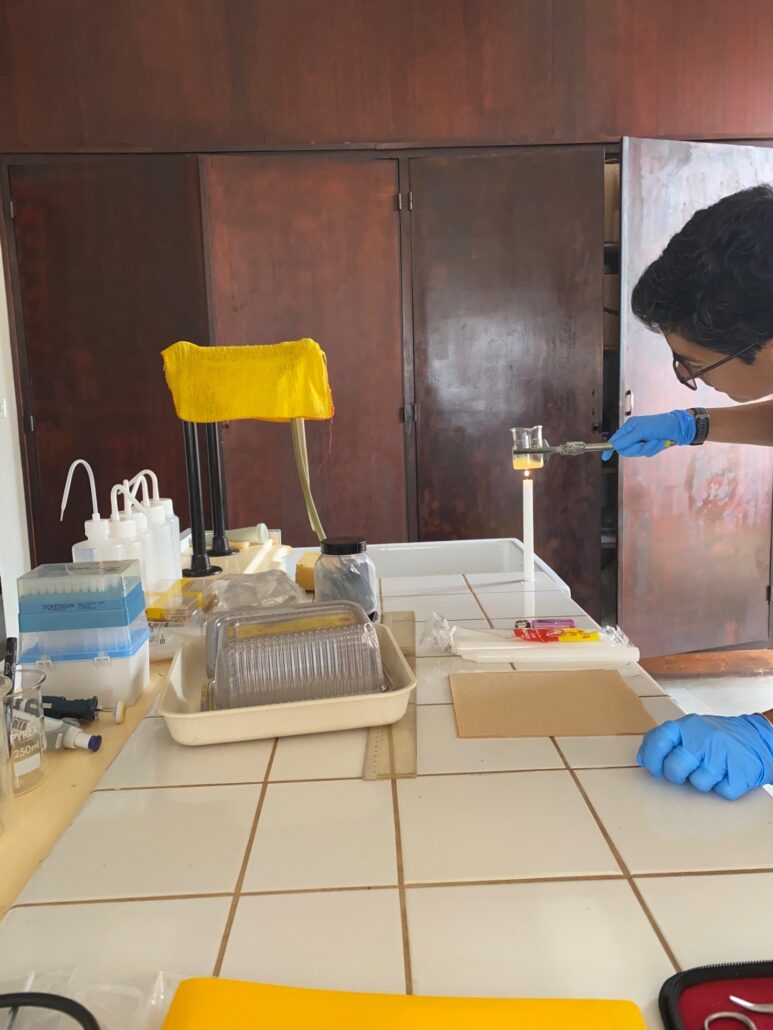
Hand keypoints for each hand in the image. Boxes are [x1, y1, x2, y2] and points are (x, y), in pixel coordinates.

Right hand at [603, 410, 695, 458]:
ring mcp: (641, 441)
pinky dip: (653, 449)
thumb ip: (628, 439)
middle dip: (636, 448)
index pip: (616, 439)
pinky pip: (646, 453)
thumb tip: (615, 446)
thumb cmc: (662, 424)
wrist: (678, 428)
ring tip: (656, 440)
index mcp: (630, 427)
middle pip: (625, 449)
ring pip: (637, 453)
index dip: (609, 448)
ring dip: (648, 448)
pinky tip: (659, 442)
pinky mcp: (649, 446)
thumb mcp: (643, 430)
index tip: (605, 456)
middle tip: (644, 443)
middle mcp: (634, 434)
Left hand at [637, 713, 772, 799]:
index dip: (651, 758)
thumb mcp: (692, 729)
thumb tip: (641, 758)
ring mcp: (723, 755)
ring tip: (714, 769)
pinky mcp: (740, 773)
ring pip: (698, 783)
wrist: (762, 738)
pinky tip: (728, 774)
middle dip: (677, 776)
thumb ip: (668, 740)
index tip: (654, 767)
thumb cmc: (719, 738)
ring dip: (704, 782)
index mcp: (688, 725)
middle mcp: (703, 738)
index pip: (659, 741)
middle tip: (687, 770)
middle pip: (674, 769)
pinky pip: (721, 792)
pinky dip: (723, 788)